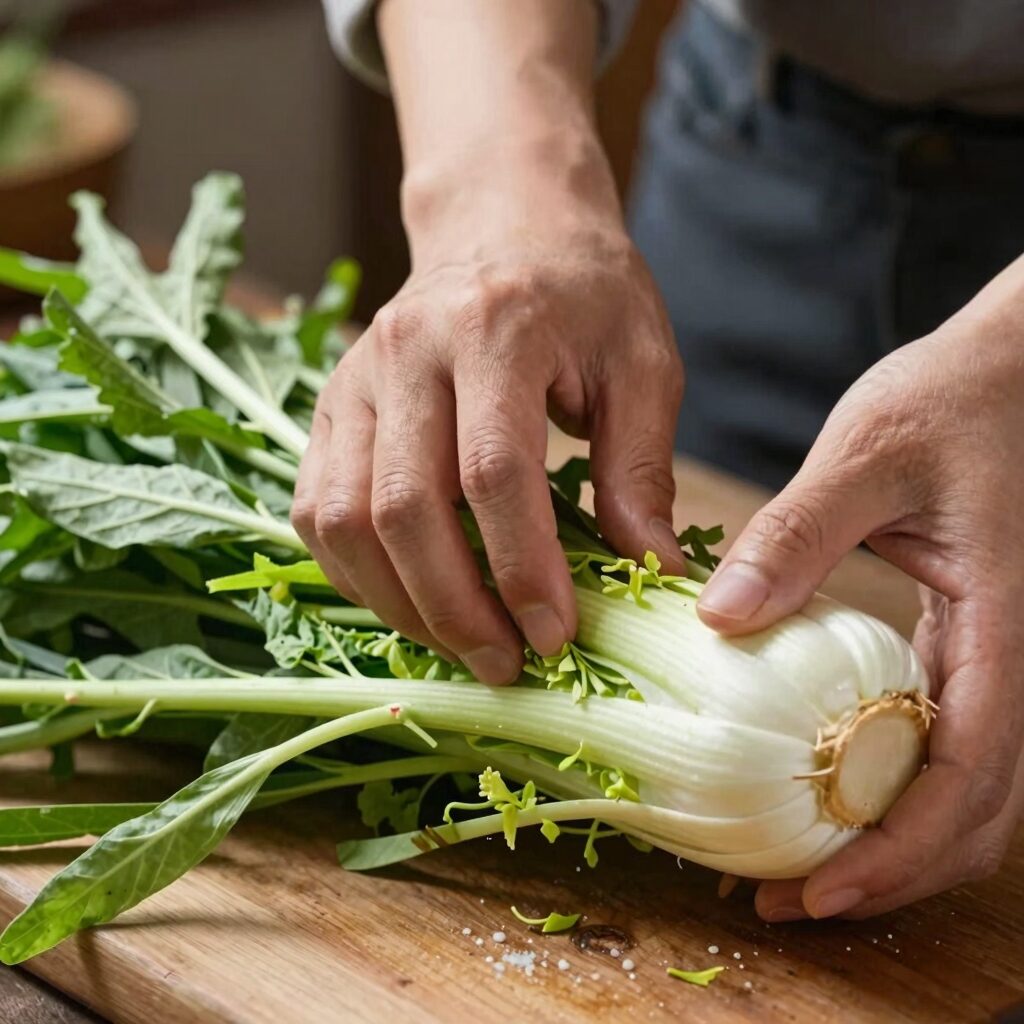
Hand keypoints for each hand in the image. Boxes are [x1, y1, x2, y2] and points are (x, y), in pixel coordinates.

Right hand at [292, 145, 682, 683]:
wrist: (503, 225)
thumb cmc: (584, 294)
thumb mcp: (642, 364)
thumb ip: (641, 469)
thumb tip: (651, 573)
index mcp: (493, 330)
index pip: (493, 471)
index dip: (521, 567)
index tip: (555, 633)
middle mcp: (404, 350)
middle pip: (403, 506)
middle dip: (454, 606)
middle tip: (507, 662)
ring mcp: (353, 379)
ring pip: (343, 517)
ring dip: (398, 602)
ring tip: (461, 645)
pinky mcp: (328, 407)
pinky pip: (315, 508)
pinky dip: (355, 573)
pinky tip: (409, 601)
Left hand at [696, 255, 1023, 918]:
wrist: (1004, 375)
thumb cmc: (948, 404)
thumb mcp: (865, 456)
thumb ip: (798, 533)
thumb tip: (719, 618)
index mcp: (1005, 623)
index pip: (971, 772)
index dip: (900, 848)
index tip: (821, 889)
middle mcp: (1013, 659)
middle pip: (977, 812)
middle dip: (891, 872)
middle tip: (789, 901)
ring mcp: (995, 660)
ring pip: (965, 792)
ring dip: (890, 844)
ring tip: (798, 869)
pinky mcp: (963, 650)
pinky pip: (939, 745)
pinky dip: (887, 790)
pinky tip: (822, 791)